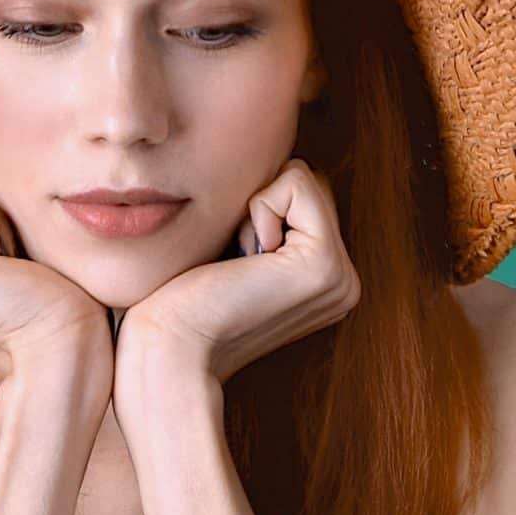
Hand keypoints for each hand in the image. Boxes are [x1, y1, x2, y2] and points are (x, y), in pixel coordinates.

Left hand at [115, 158, 360, 392]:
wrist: (170, 348)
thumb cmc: (183, 300)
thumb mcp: (237, 250)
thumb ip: (271, 218)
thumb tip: (279, 166)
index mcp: (328, 280)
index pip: (304, 195)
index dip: (257, 209)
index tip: (234, 261)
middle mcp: (345, 281)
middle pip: (309, 183)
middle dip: (261, 206)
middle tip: (236, 261)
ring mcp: (341, 277)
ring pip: (304, 179)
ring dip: (257, 209)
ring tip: (240, 262)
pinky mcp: (324, 264)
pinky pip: (297, 183)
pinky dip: (260, 208)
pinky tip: (245, 258)